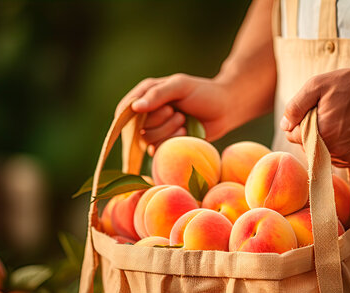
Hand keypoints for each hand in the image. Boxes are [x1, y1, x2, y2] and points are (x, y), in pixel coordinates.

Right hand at [115, 74, 239, 154]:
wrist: (225, 109)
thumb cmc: (203, 92)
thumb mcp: (180, 86)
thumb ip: (157, 94)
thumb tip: (135, 107)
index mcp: (145, 94)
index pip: (124, 109)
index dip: (132, 115)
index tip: (149, 111)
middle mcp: (147, 113)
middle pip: (137, 128)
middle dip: (159, 121)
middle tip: (175, 112)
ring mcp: (156, 130)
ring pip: (147, 140)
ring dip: (168, 131)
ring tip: (183, 120)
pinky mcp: (166, 144)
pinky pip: (159, 150)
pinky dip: (173, 142)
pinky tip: (186, 133)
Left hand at [280, 68, 349, 166]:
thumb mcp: (317, 86)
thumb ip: (295, 107)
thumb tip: (284, 126)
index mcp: (322, 134)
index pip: (293, 136)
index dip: (299, 122)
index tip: (313, 110)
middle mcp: (336, 151)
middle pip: (308, 147)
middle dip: (312, 132)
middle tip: (328, 114)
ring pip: (324, 155)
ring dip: (326, 142)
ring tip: (340, 121)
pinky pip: (341, 158)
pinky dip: (341, 147)